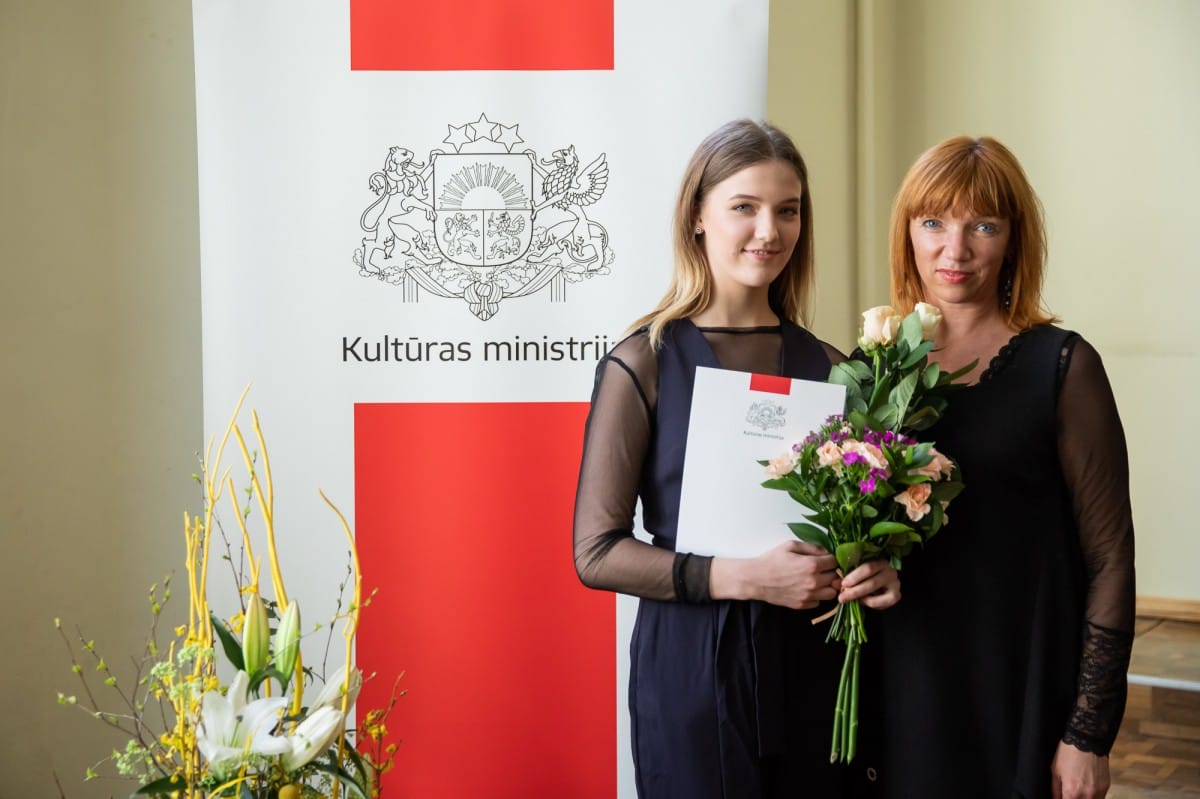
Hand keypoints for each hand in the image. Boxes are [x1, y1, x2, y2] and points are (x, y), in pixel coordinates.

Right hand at [711, 541, 838, 609]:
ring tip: (818, 580)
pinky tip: (807, 589)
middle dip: (831, 572)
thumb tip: (826, 552)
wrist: (756, 579)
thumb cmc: (771, 560)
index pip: (834, 562)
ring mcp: (808, 595)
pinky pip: (818, 602)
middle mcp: (813, 582)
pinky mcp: (802, 605)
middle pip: (836, 578)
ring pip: (831, 593)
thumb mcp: (791, 546)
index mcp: (812, 565)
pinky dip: (816, 596)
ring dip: (827, 586)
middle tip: (823, 569)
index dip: (831, 559)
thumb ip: (812, 547)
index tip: (826, 559)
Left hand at [838, 560, 900, 608]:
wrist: (880, 583)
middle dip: (854, 591)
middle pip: (872, 582)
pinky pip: (884, 601)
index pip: (867, 568)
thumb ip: (847, 577)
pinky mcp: (896, 595)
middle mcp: (889, 569)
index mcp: (878, 559)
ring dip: (861, 597)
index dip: (854, 577)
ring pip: (878, 593)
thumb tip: (834, 584)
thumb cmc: (864, 575)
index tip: (842, 584)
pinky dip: (872, 603)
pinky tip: (863, 601)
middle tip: (841, 597)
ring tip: (850, 600)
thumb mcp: (856, 573)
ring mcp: (895, 582)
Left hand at [1051, 741, 1109, 798]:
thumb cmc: (1068, 754)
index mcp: (1072, 792)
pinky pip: (1099, 798)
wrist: (1086, 740)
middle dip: (1072, 798)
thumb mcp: (1055, 771)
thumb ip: (1055, 790)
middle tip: (1069, 793)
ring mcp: (1099, 792)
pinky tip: (1086, 789)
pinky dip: (1092, 796)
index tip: (1062, 796)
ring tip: (1077, 790)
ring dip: (1083, 798)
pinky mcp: (1106, 787)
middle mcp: (1087, 795)